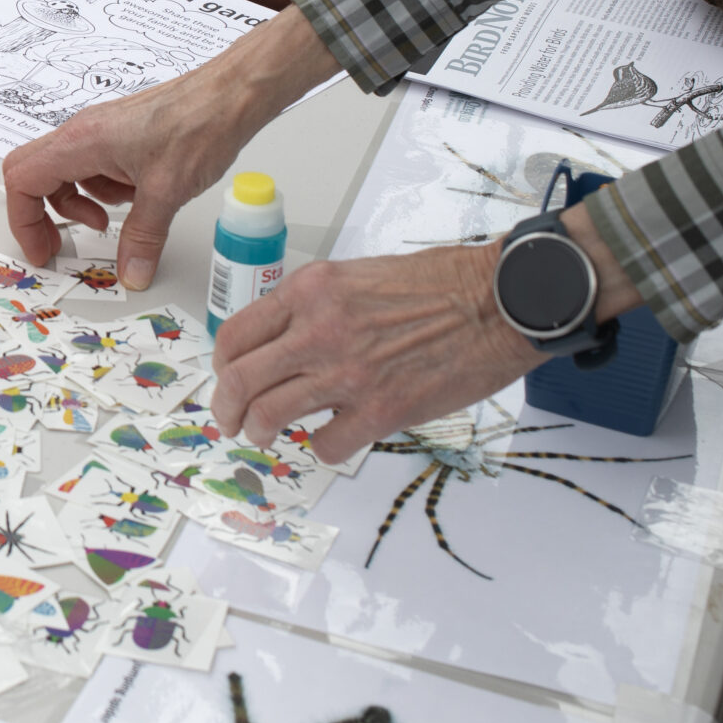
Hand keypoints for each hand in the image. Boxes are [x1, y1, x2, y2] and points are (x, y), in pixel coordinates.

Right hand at [1, 11, 338, 288]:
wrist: (232, 94)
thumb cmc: (199, 125)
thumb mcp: (165, 194)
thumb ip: (142, 238)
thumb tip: (131, 272)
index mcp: (80, 141)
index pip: (22, 180)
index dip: (24, 221)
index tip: (43, 250)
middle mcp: (82, 132)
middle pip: (35, 175)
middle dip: (44, 214)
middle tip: (61, 244)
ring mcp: (100, 131)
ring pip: (66, 173)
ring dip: (81, 203)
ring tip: (113, 221)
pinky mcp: (120, 134)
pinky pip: (94, 166)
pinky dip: (105, 190)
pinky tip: (138, 197)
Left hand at [209, 243, 541, 466]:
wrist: (499, 301)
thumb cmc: (441, 283)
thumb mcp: (358, 274)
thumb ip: (317, 305)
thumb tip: (288, 340)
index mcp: (310, 291)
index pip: (236, 334)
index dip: (224, 364)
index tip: (229, 378)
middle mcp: (319, 329)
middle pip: (240, 379)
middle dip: (225, 408)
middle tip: (230, 421)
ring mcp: (347, 372)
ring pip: (268, 415)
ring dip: (259, 432)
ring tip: (265, 436)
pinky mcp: (381, 411)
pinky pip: (325, 445)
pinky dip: (320, 447)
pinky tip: (332, 438)